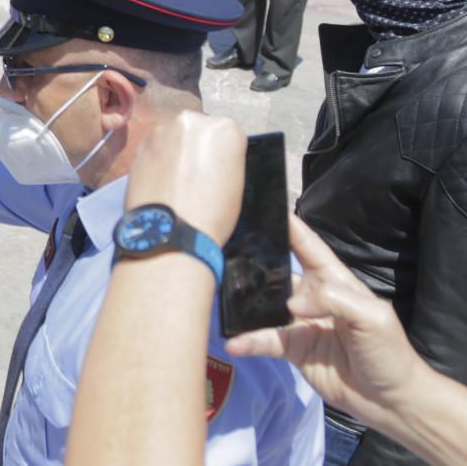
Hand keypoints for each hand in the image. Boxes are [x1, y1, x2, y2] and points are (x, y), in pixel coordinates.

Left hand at [124, 110, 245, 245]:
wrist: (170, 230)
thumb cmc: (211, 214)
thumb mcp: (234, 183)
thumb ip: (222, 159)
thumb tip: (209, 159)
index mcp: (225, 129)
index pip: (226, 135)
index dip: (221, 156)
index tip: (216, 170)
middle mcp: (193, 120)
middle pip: (197, 131)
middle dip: (195, 147)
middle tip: (195, 174)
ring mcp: (163, 129)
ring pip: (173, 137)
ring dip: (174, 151)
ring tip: (175, 181)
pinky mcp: (141, 143)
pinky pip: (154, 148)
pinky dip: (157, 160)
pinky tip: (159, 182)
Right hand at [227, 217, 425, 431]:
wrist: (388, 399)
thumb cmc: (387, 350)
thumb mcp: (371, 315)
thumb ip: (333, 299)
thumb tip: (292, 305)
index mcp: (332, 280)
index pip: (307, 246)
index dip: (289, 226)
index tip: (264, 206)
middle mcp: (310, 297)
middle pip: (276, 272)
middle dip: (252, 260)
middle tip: (220, 247)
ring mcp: (298, 323)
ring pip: (264, 307)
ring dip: (243, 303)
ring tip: (218, 293)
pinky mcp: (291, 349)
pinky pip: (264, 341)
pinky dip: (248, 341)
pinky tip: (233, 342)